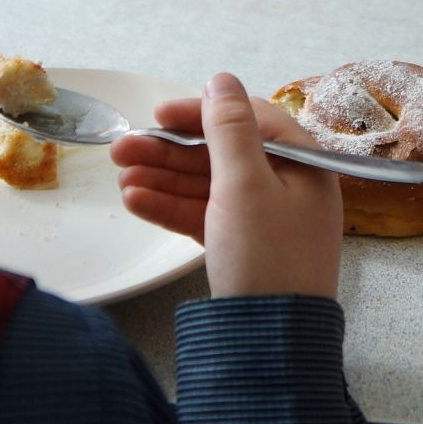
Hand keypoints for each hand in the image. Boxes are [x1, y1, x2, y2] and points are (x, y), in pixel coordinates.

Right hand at [112, 72, 343, 298]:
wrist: (273, 344)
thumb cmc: (268, 256)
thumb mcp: (245, 184)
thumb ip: (229, 130)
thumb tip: (223, 80)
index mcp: (303, 165)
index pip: (249, 121)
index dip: (201, 113)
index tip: (158, 114)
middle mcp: (288, 188)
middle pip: (222, 154)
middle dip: (170, 150)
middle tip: (120, 149)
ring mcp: (265, 221)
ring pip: (209, 186)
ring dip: (164, 178)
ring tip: (120, 176)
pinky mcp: (243, 249)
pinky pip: (206, 217)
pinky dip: (173, 208)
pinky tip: (136, 201)